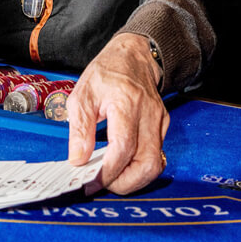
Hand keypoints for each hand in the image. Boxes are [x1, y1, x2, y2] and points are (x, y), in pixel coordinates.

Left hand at [67, 33, 168, 194]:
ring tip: (111, 179)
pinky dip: (140, 168)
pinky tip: (123, 167)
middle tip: (102, 184)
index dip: (108, 170)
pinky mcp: (162, 127)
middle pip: (147, 163)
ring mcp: (159, 121)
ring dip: (134, 180)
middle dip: (125, 183)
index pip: (123, 147)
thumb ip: (79, 129)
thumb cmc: (106, 73)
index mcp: (126, 103)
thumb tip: (78, 159)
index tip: (91, 181)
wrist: (133, 56)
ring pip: (155, 164)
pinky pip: (156, 156)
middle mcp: (148, 114)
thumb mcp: (82, 94)